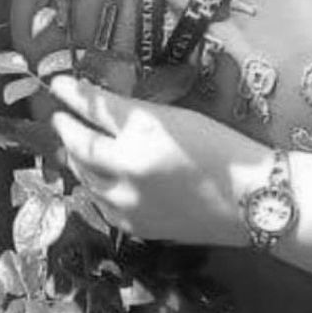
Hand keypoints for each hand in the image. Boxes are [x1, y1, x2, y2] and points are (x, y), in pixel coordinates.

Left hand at [49, 75, 269, 246]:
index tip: (58, 85)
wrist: (254, 201)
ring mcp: (129, 203)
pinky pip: (103, 204)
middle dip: (67, 130)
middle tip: (62, 119)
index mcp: (142, 134)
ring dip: (77, 160)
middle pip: (80, 147)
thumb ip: (134, 114)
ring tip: (74, 146)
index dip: (73, 95)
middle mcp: (128, 170)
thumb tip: (99, 105)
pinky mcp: (136, 227)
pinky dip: (95, 187)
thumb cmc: (223, 150)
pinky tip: (98, 179)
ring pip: (86, 179)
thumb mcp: (177, 119)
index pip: (96, 109)